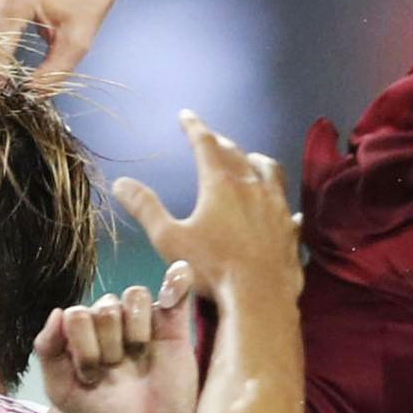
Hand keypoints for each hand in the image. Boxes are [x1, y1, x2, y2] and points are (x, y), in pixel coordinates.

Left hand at [36, 269, 202, 412]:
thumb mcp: (62, 391)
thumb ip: (48, 351)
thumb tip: (58, 311)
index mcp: (81, 333)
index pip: (75, 315)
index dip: (82, 346)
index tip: (90, 378)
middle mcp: (110, 322)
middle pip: (103, 307)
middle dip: (108, 346)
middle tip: (115, 372)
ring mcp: (142, 321)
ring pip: (133, 296)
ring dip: (134, 331)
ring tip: (138, 358)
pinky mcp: (173, 325)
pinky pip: (175, 287)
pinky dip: (176, 280)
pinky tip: (173, 290)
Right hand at [114, 113, 299, 300]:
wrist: (260, 297)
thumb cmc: (211, 268)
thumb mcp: (169, 239)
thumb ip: (145, 208)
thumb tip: (121, 183)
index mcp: (221, 183)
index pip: (206, 144)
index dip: (194, 127)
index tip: (186, 115)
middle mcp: (252, 186)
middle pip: (236, 153)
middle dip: (221, 142)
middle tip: (210, 139)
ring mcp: (277, 206)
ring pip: (268, 170)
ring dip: (254, 161)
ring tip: (248, 160)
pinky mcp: (291, 229)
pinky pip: (287, 205)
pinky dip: (278, 199)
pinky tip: (281, 206)